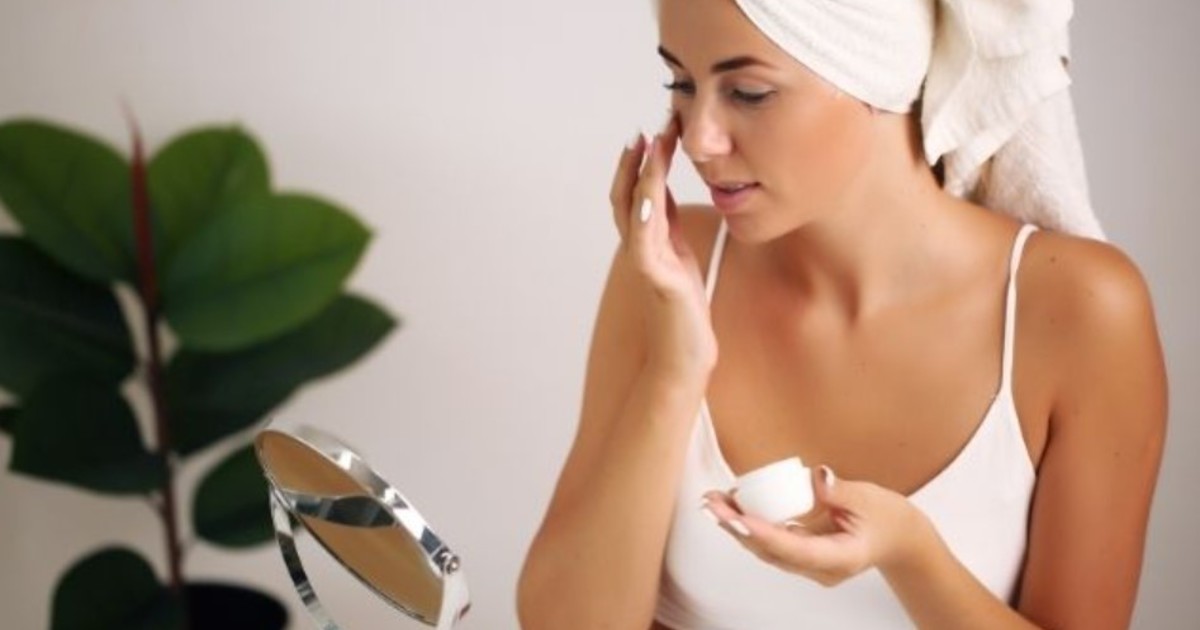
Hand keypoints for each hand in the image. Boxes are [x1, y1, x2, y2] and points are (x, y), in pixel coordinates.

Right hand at [609, 113, 716, 379]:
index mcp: (648, 239)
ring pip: (633, 210)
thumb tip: (661, 189)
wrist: (684, 353)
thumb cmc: (682, 309)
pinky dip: (644, 213)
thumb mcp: (679, 254)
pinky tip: (650, 191)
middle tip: (649, 127)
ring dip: (640, 175)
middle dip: (636, 160)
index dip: (644, 160)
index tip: (659, 129)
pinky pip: (645, 240)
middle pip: (627, 194)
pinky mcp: (655, 277)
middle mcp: (639, 246)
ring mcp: (644, 261)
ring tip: (650, 146)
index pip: (639, 191)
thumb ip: (667, 223)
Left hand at [702, 466, 936, 586]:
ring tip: (712, 501)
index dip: (764, 534)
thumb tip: (816, 476)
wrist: (899, 538)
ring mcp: (809, 566)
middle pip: (771, 552)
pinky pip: (771, 542)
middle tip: (712, 505)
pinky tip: (730, 505)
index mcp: (840, 559)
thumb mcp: (869, 498)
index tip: (739, 518)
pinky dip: (749, 524)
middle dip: (738, 528)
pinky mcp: (801, 555)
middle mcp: (820, 569)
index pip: (796, 550)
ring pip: (766, 549)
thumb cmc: (887, 518)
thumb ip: (840, 489)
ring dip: (737, 526)